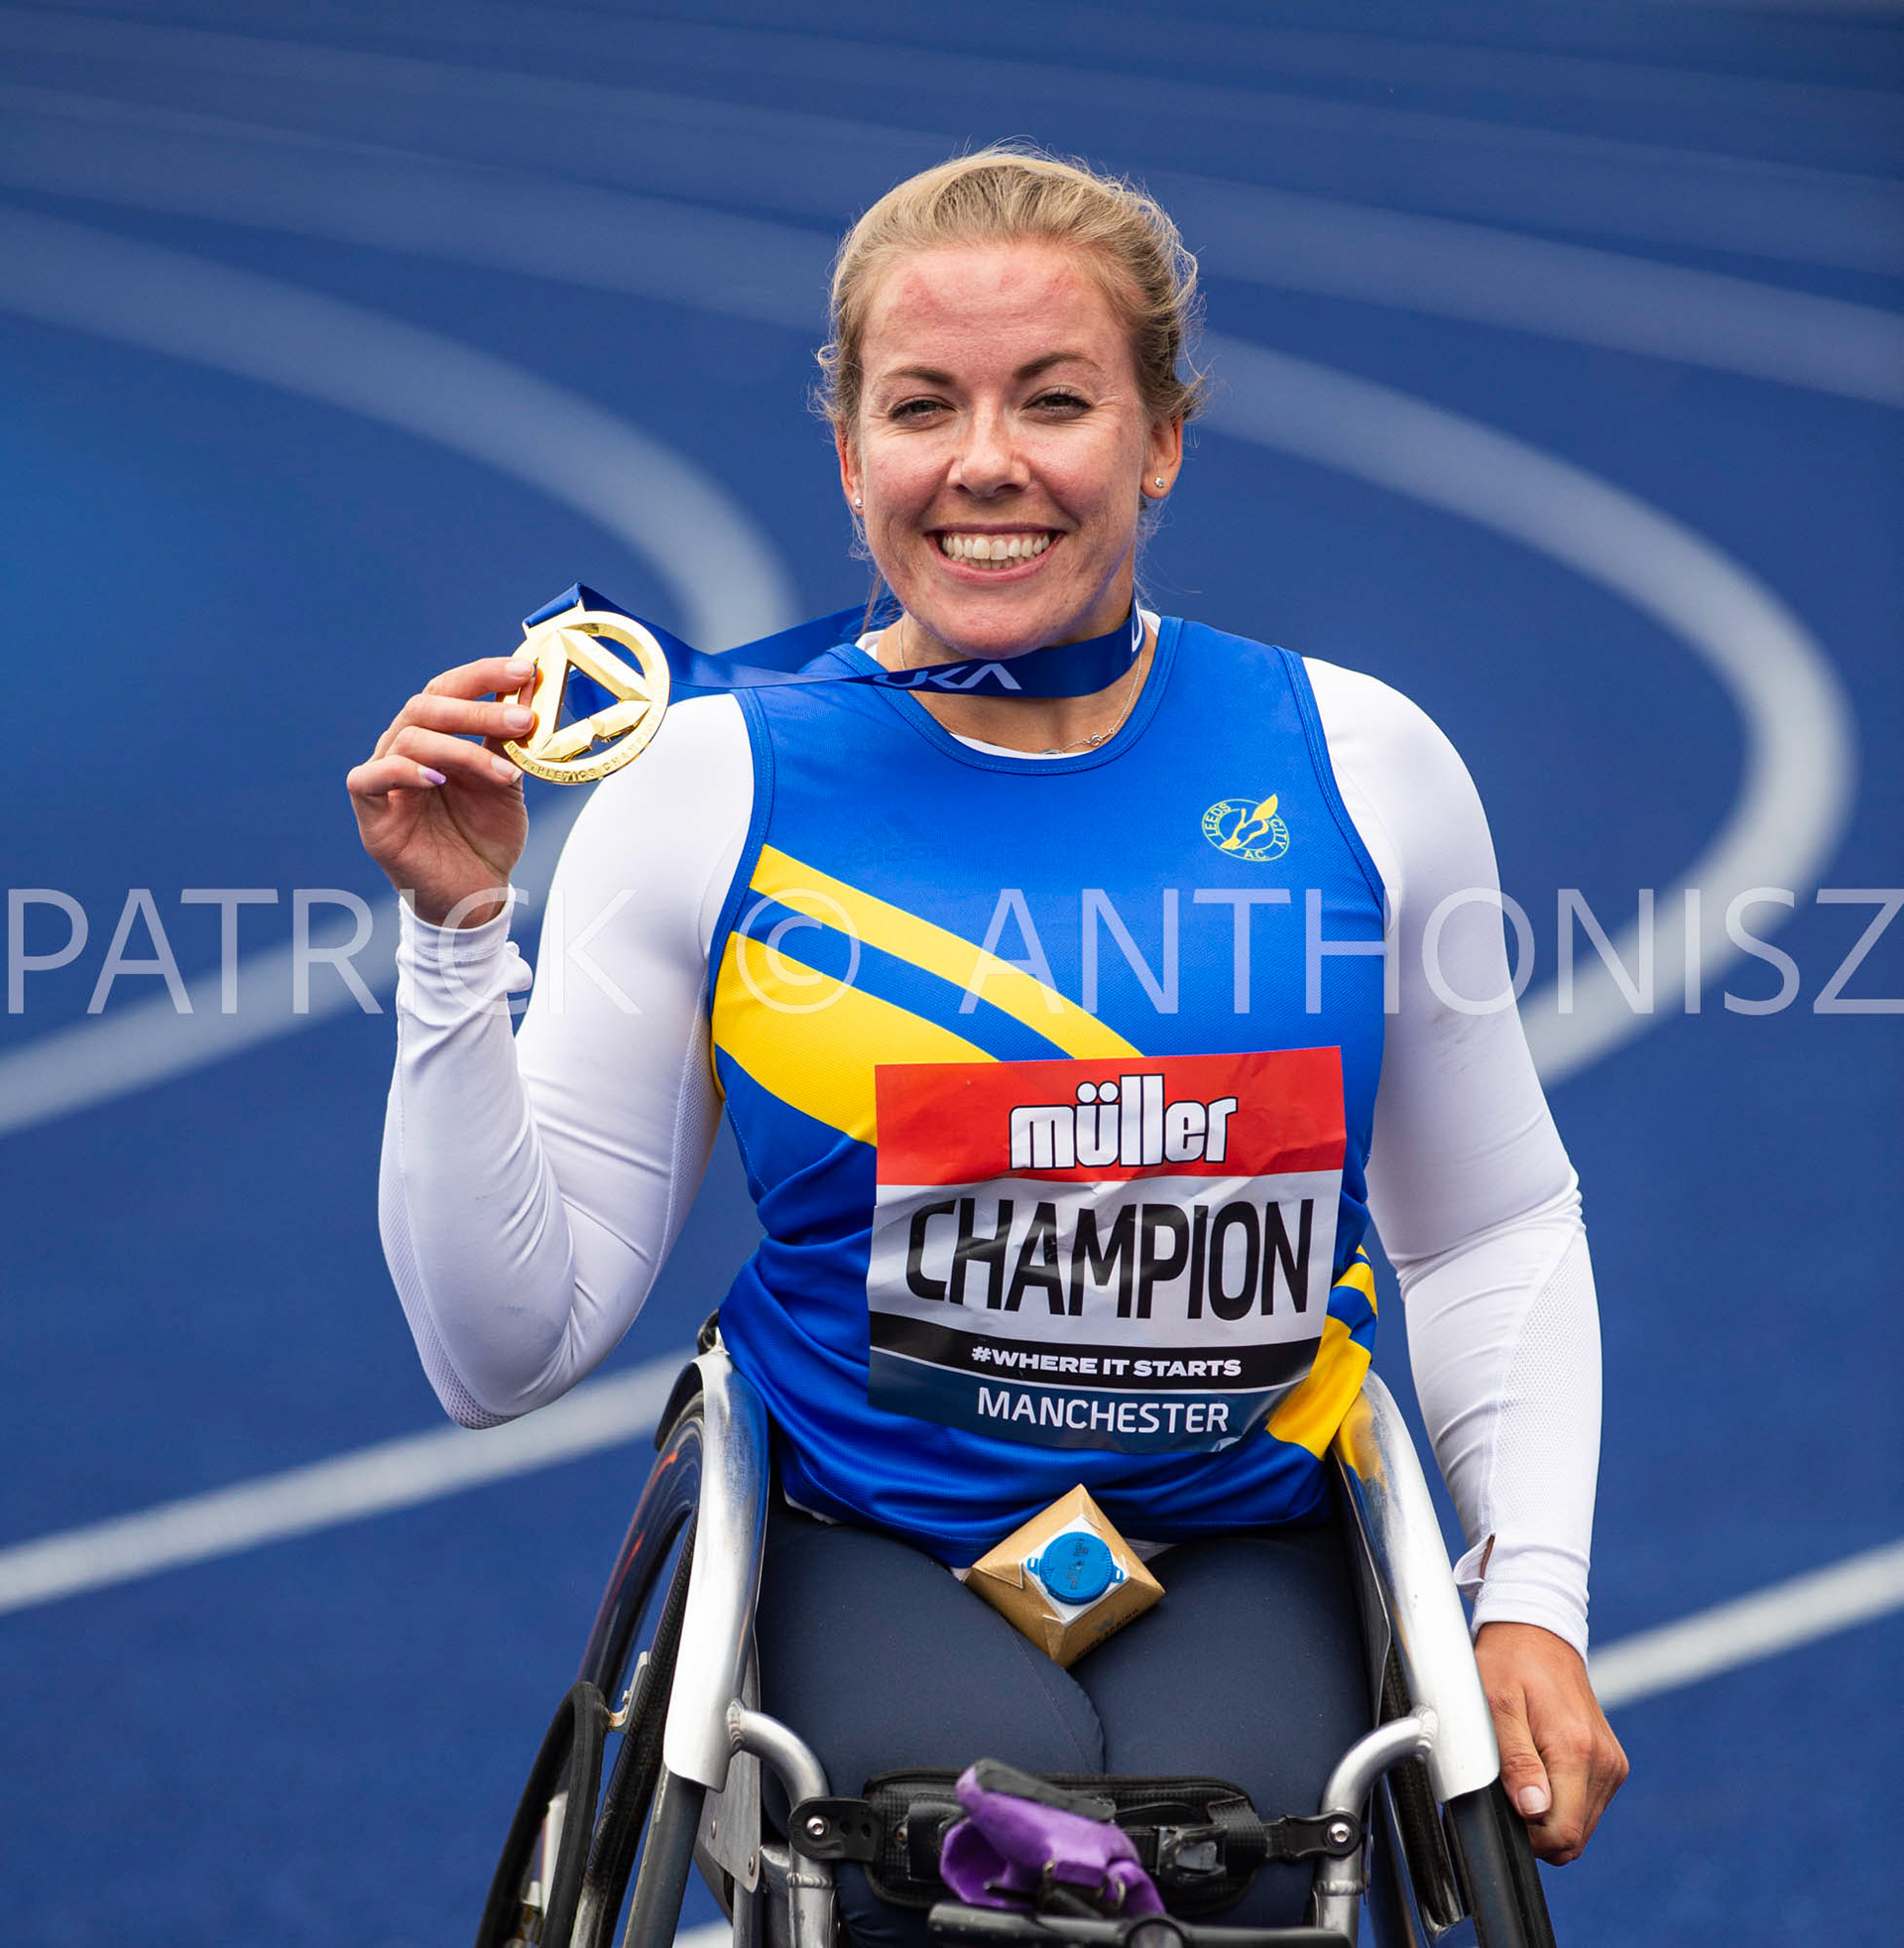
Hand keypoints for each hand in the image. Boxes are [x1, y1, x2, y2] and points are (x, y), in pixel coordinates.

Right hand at [346, 655, 537, 925]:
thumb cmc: (484, 837)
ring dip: (463, 750)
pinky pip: (371, 778)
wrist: (476, 895)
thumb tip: (530, 688)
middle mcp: (404, 748)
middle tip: (523, 718)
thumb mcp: (506, 780)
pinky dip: (405, 772)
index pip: (447, 689)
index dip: (481, 675)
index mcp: (434, 735)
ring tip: (506, 774)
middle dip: (477, 709)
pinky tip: (439, 779)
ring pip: (409, 739)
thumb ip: (508, 738)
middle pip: (425, 707)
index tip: (523, 670)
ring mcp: (384, 778)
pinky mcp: (371, 813)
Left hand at [1474, 1621, 1627, 1864]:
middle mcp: (1604, 1762)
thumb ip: (1515, 1761)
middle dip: (1537, 1828)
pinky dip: (1562, 1798)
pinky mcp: (1611, 1762)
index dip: (1529, 1836)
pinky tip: (1538, 1766)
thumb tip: (1534, 1810)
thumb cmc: (1508, 1662)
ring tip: (1520, 1769)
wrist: (1536, 1631)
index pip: (1563, 1833)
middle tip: (1506, 1787)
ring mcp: (1611, 1764)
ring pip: (1582, 1822)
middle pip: (1574, 1835)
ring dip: (1549, 1812)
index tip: (1503, 1808)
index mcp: (1577, 1750)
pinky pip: (1587, 1803)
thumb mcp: (1496, 1705)